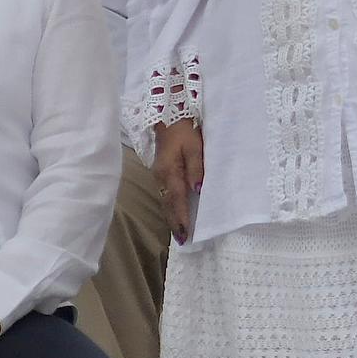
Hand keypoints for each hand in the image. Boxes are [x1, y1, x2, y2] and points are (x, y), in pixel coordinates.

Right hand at [153, 119, 205, 238]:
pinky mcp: (160, 173)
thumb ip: (197, 168)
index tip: (187, 233)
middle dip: (175, 223)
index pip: (177, 199)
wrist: (169, 117)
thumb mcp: (196, 147)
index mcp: (170, 171)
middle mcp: (161, 177)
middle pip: (168, 204)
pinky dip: (170, 207)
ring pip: (165, 201)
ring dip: (172, 217)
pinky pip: (165, 194)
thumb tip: (197, 190)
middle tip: (183, 240)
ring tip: (179, 233)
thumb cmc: (185, 132)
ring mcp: (159, 175)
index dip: (182, 217)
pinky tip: (175, 214)